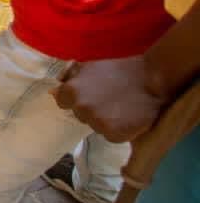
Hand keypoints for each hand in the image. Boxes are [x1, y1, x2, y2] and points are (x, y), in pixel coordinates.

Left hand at [50, 56, 166, 142]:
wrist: (150, 79)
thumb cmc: (118, 69)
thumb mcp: (89, 67)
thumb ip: (69, 79)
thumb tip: (51, 92)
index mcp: (71, 92)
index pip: (62, 102)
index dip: (74, 98)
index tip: (88, 94)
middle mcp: (82, 109)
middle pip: (79, 114)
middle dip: (89, 109)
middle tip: (107, 99)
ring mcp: (98, 124)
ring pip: (94, 126)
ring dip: (103, 120)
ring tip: (119, 106)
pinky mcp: (115, 135)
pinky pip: (109, 135)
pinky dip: (117, 129)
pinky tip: (126, 117)